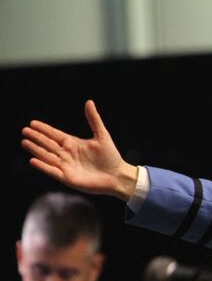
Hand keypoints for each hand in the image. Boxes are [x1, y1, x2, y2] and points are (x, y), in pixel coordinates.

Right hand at [21, 100, 138, 199]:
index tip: (32, 123)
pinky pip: (52, 171)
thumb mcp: (102, 136)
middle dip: (36, 138)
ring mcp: (66, 166)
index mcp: (73, 144)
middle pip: (48, 144)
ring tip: (25, 142)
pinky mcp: (68, 178)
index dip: (44, 129)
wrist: (118, 176)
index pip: (55, 135)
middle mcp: (67, 155)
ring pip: (47, 156)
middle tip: (25, 131)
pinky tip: (32, 160)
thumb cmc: (111, 157)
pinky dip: (43, 166)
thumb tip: (89, 102)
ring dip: (36, 150)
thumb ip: (94, 120)